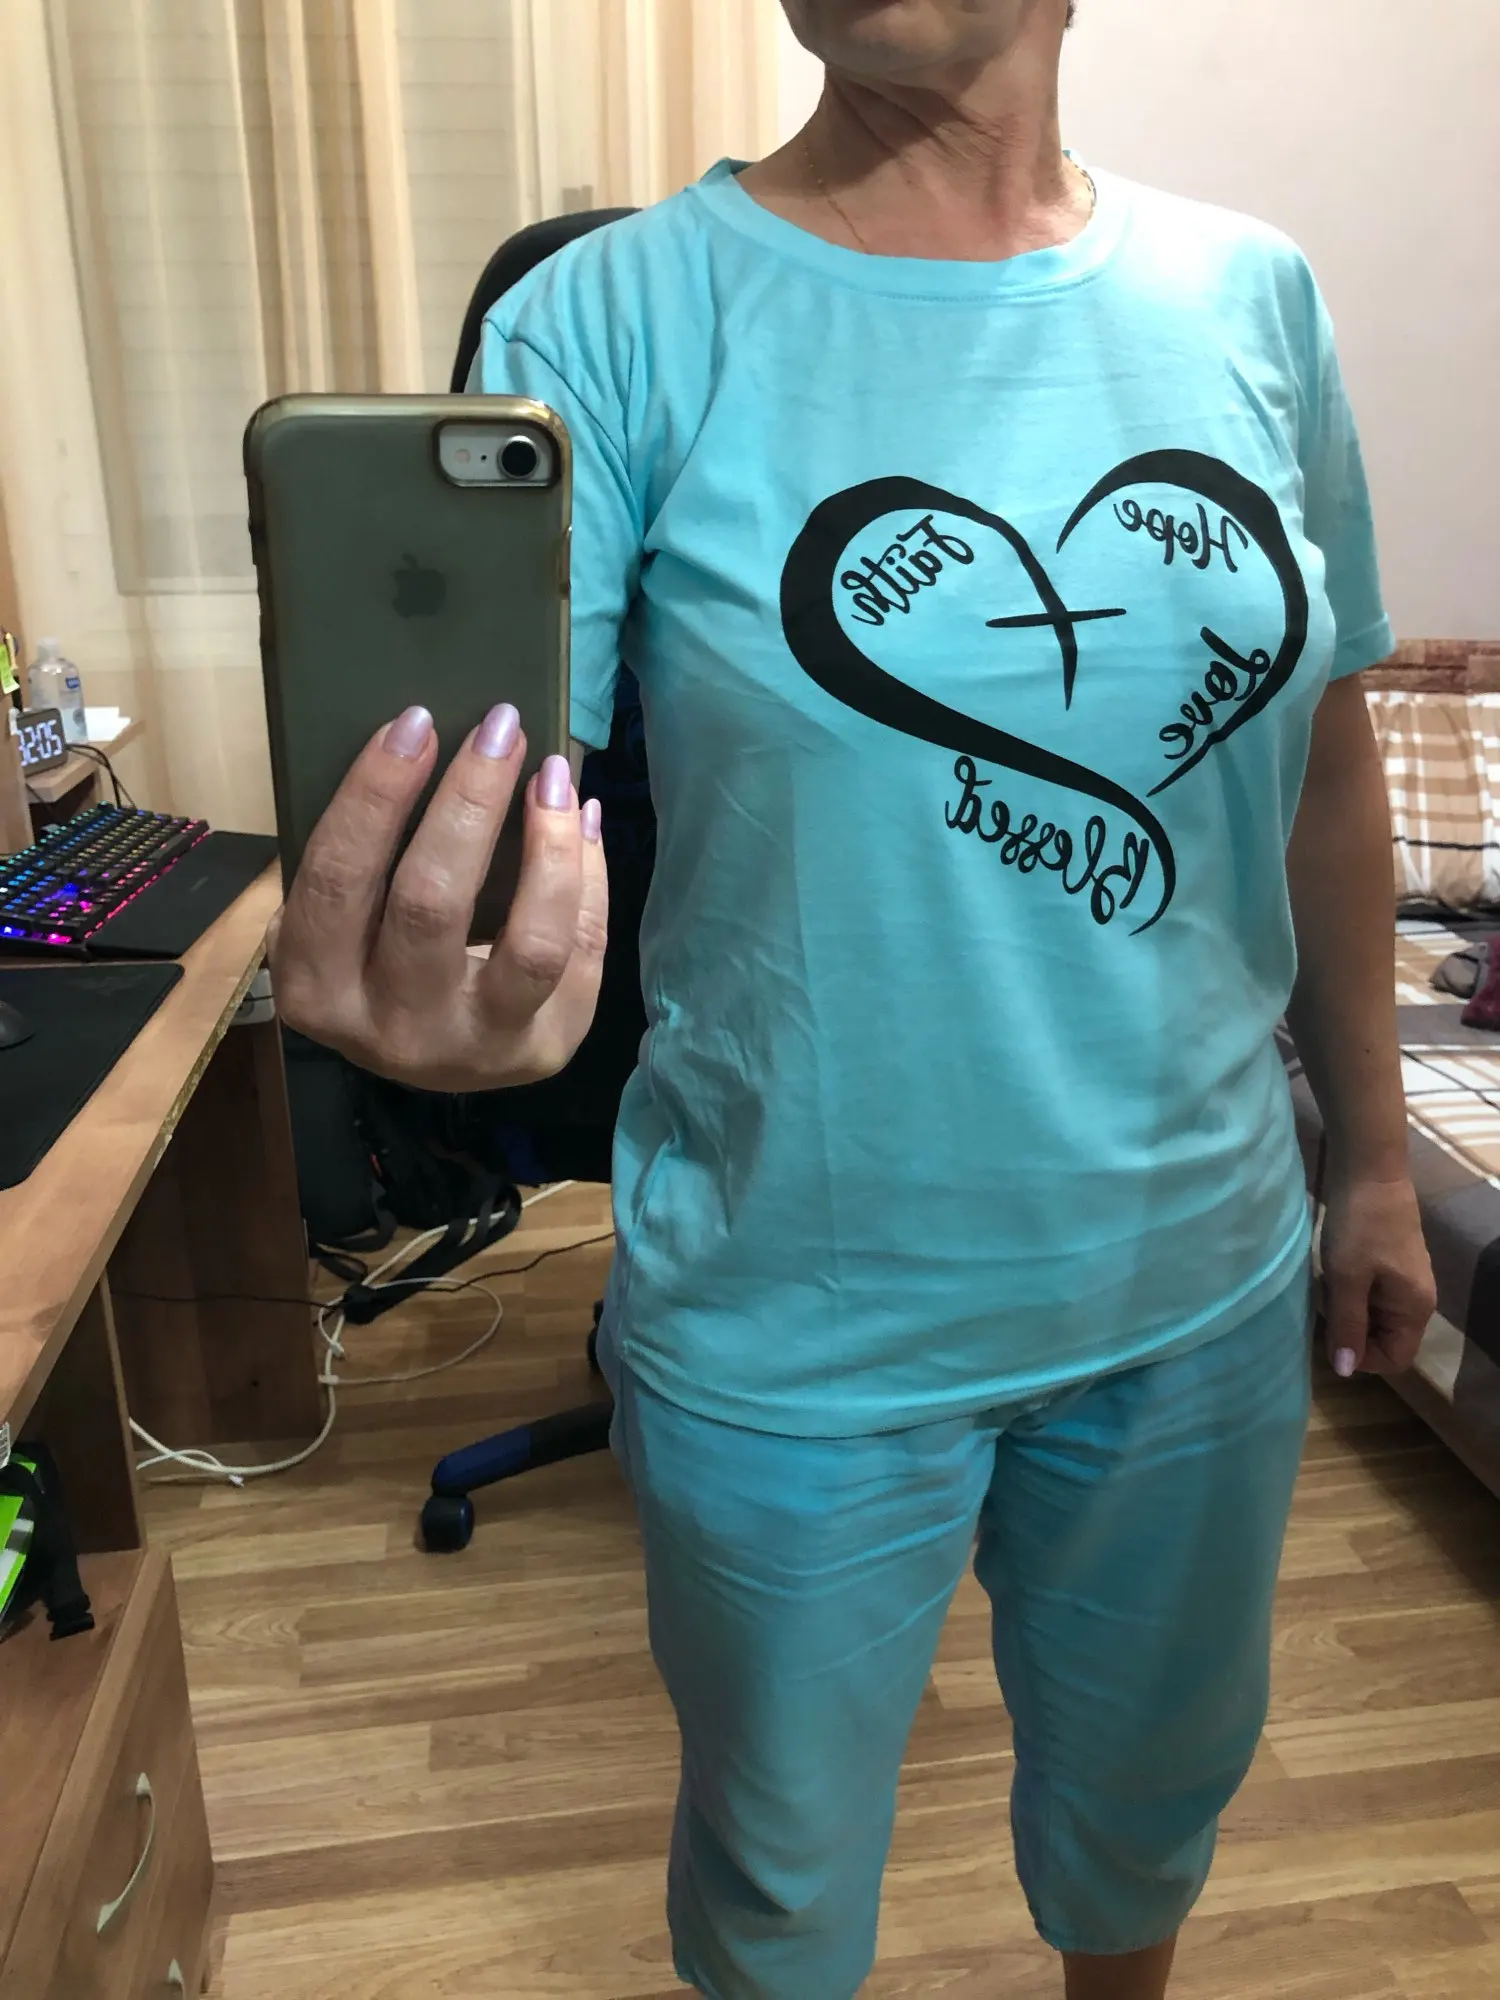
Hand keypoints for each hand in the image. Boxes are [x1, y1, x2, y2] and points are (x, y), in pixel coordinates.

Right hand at [269, 702, 606, 1091]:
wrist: (430, 1054)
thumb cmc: (373, 958)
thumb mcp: (335, 919)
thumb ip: (357, 857)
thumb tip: (422, 739)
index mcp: (317, 990)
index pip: (339, 880)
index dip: (376, 794)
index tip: (416, 721)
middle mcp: (395, 1032)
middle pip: (432, 904)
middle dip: (470, 801)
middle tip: (500, 728)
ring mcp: (479, 1049)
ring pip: (531, 943)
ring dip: (549, 845)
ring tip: (554, 774)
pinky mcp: (548, 1049)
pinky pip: (581, 949)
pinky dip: (587, 873)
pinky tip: (579, 818)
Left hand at [1319, 1172, 1435, 1378]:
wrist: (1369, 1172)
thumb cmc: (1359, 1227)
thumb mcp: (1346, 1280)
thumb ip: (1347, 1326)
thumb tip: (1346, 1372)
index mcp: (1415, 1309)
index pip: (1394, 1359)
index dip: (1361, 1358)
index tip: (1330, 1334)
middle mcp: (1416, 1300)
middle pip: (1383, 1339)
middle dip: (1349, 1330)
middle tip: (1324, 1304)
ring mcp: (1403, 1281)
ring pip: (1371, 1316)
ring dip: (1345, 1309)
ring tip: (1325, 1284)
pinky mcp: (1388, 1264)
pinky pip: (1367, 1294)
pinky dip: (1347, 1290)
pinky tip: (1330, 1271)